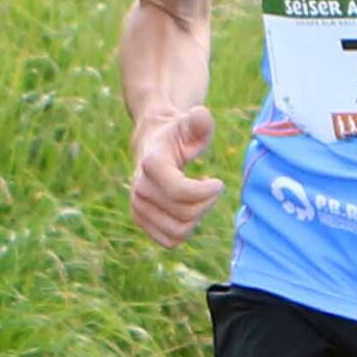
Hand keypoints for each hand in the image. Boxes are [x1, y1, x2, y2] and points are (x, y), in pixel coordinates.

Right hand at [129, 106, 223, 244]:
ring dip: (196, 218)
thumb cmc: (179, 134)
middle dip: (206, 204)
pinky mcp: (141, 219)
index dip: (206, 192)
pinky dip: (185, 229)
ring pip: (178, 231)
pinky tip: (188, 210)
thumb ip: (200, 121)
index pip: (180, 192)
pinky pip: (169, 240)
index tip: (218, 181)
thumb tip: (200, 115)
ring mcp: (138, 205)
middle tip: (211, 189)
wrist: (153, 145)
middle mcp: (140, 187)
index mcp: (152, 164)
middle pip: (184, 214)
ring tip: (198, 201)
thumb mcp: (192, 124)